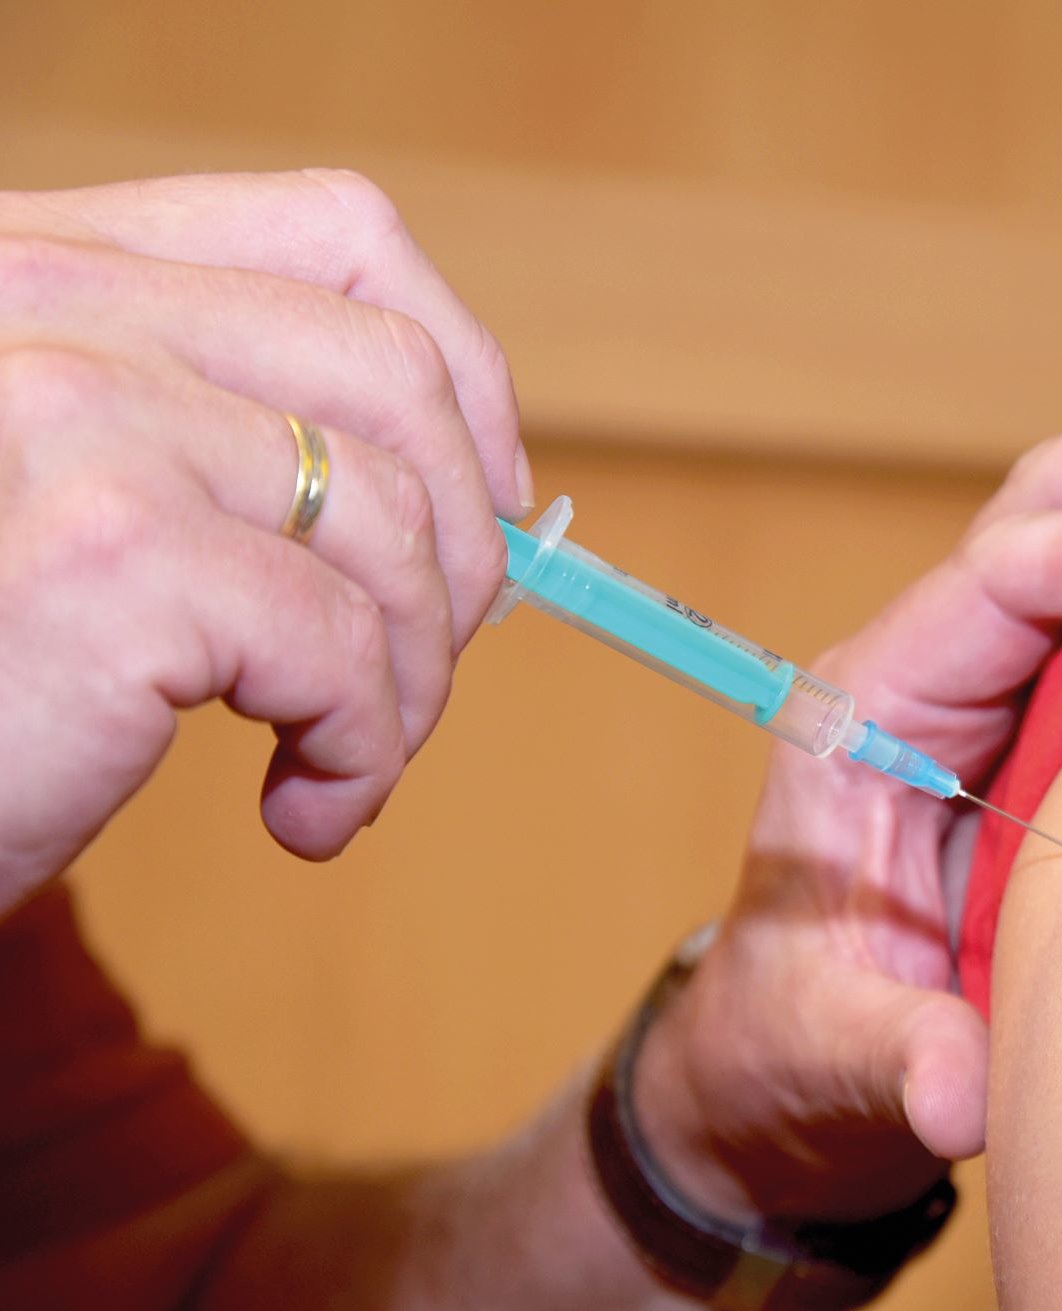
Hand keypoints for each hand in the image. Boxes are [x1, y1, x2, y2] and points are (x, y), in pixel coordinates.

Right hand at [0, 172, 531, 911]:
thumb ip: (229, 439)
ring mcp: (75, 411)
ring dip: (412, 676)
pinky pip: (342, 647)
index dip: (462, 364)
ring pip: (391, 522)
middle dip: (460, 548)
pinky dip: (362, 749)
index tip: (496, 493)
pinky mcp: (109, 548)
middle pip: (396, 379)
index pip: (334, 233)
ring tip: (345, 760)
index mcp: (47, 268)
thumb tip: (485, 487)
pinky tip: (302, 809)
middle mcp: (47, 304)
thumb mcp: (89, 500)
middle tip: (423, 669)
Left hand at [633, 297, 1061, 1222]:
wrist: (790, 1061)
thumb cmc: (798, 1046)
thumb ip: (894, 1059)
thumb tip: (957, 1095)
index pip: (998, 587)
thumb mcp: (832, 1056)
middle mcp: (936, 663)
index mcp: (871, 712)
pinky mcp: (1059, 706)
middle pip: (1048, 506)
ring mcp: (1000, 675)